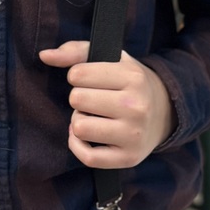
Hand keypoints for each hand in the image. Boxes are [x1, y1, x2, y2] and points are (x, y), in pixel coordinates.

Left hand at [38, 40, 173, 168]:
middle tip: (93, 100)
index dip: (76, 76)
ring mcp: (133, 134)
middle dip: (78, 98)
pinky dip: (77, 145)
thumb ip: (75, 51)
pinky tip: (85, 136)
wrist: (164, 112)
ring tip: (93, 116)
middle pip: (77, 99)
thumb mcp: (110, 58)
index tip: (89, 80)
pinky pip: (87, 157)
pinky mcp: (127, 158)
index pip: (77, 74)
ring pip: (79, 127)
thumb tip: (44, 55)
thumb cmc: (128, 82)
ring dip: (79, 120)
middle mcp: (136, 106)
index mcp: (132, 77)